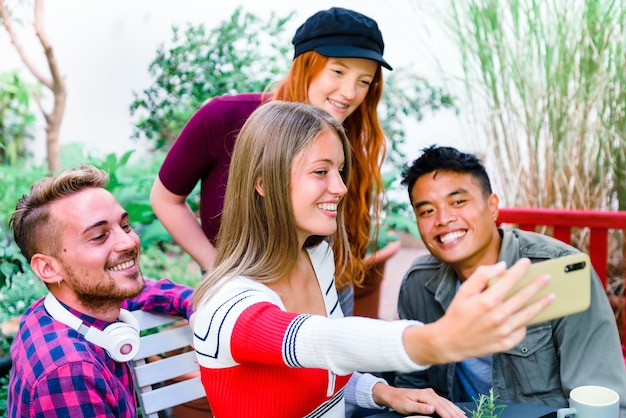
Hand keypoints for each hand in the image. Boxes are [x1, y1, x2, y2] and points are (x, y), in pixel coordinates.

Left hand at [372, 383, 465, 417]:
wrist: (393, 394)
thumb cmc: (399, 401)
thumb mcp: (407, 406)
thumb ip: (420, 408)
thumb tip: (432, 408)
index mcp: (424, 395)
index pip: (440, 407)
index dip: (448, 415)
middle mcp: (430, 392)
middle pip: (445, 404)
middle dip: (455, 413)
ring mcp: (431, 393)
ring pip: (446, 402)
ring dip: (455, 410)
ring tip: (463, 417)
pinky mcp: (431, 395)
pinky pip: (444, 401)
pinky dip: (451, 407)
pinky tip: (456, 411)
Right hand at [404, 258, 553, 364]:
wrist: (450, 341)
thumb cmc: (457, 314)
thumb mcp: (464, 291)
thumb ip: (482, 275)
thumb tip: (502, 266)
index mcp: (488, 300)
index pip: (510, 280)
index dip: (521, 269)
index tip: (528, 262)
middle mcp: (498, 315)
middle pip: (524, 296)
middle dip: (537, 285)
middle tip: (548, 277)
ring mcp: (504, 330)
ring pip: (529, 314)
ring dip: (542, 304)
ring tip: (550, 296)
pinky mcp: (506, 343)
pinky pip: (521, 330)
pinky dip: (526, 322)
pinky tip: (529, 316)